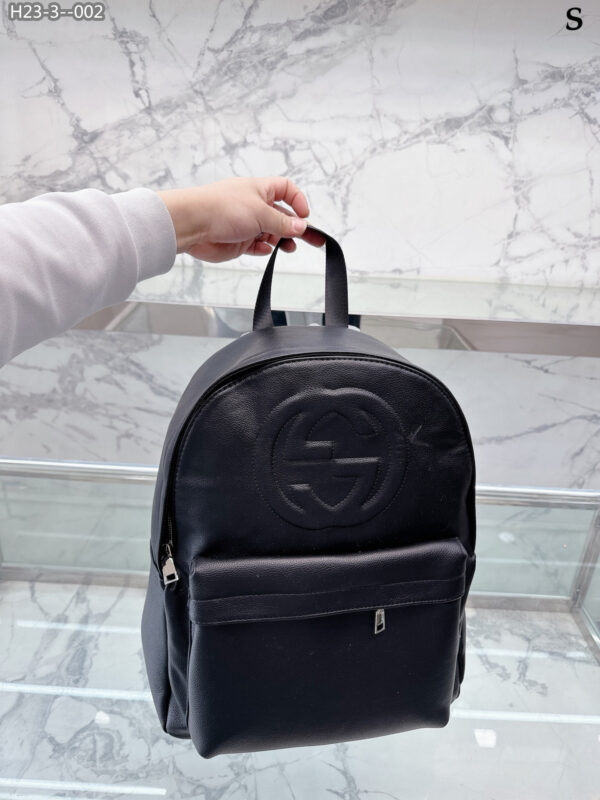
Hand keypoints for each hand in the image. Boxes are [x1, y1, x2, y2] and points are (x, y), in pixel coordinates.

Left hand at [157, 176, 323, 261]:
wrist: (192, 224)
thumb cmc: (221, 208)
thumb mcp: (261, 213)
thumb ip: (283, 223)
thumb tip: (301, 226)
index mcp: (260, 190)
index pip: (286, 189)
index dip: (297, 201)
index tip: (304, 215)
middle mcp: (254, 205)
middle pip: (282, 216)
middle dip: (296, 227)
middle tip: (313, 240)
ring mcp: (246, 224)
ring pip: (270, 233)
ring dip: (280, 240)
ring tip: (288, 248)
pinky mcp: (237, 241)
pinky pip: (256, 246)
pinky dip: (263, 249)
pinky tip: (265, 250)